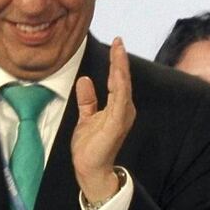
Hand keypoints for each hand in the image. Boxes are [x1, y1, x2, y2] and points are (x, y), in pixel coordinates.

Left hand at [71, 37, 135, 200]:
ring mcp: (122, 116)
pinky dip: (119, 85)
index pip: (117, 80)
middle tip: (119, 40)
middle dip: (121, 60)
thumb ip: (88, 99)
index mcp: (117, 107)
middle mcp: (123, 110)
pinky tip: (117, 73)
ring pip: (123, 87)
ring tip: (119, 50)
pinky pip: (119, 100)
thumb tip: (85, 79)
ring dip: (121, 68)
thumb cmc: (90, 146)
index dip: (117, 63)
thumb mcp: (86, 117)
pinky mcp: (117, 123)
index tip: (116, 44)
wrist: (90, 168)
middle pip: (123, 80)